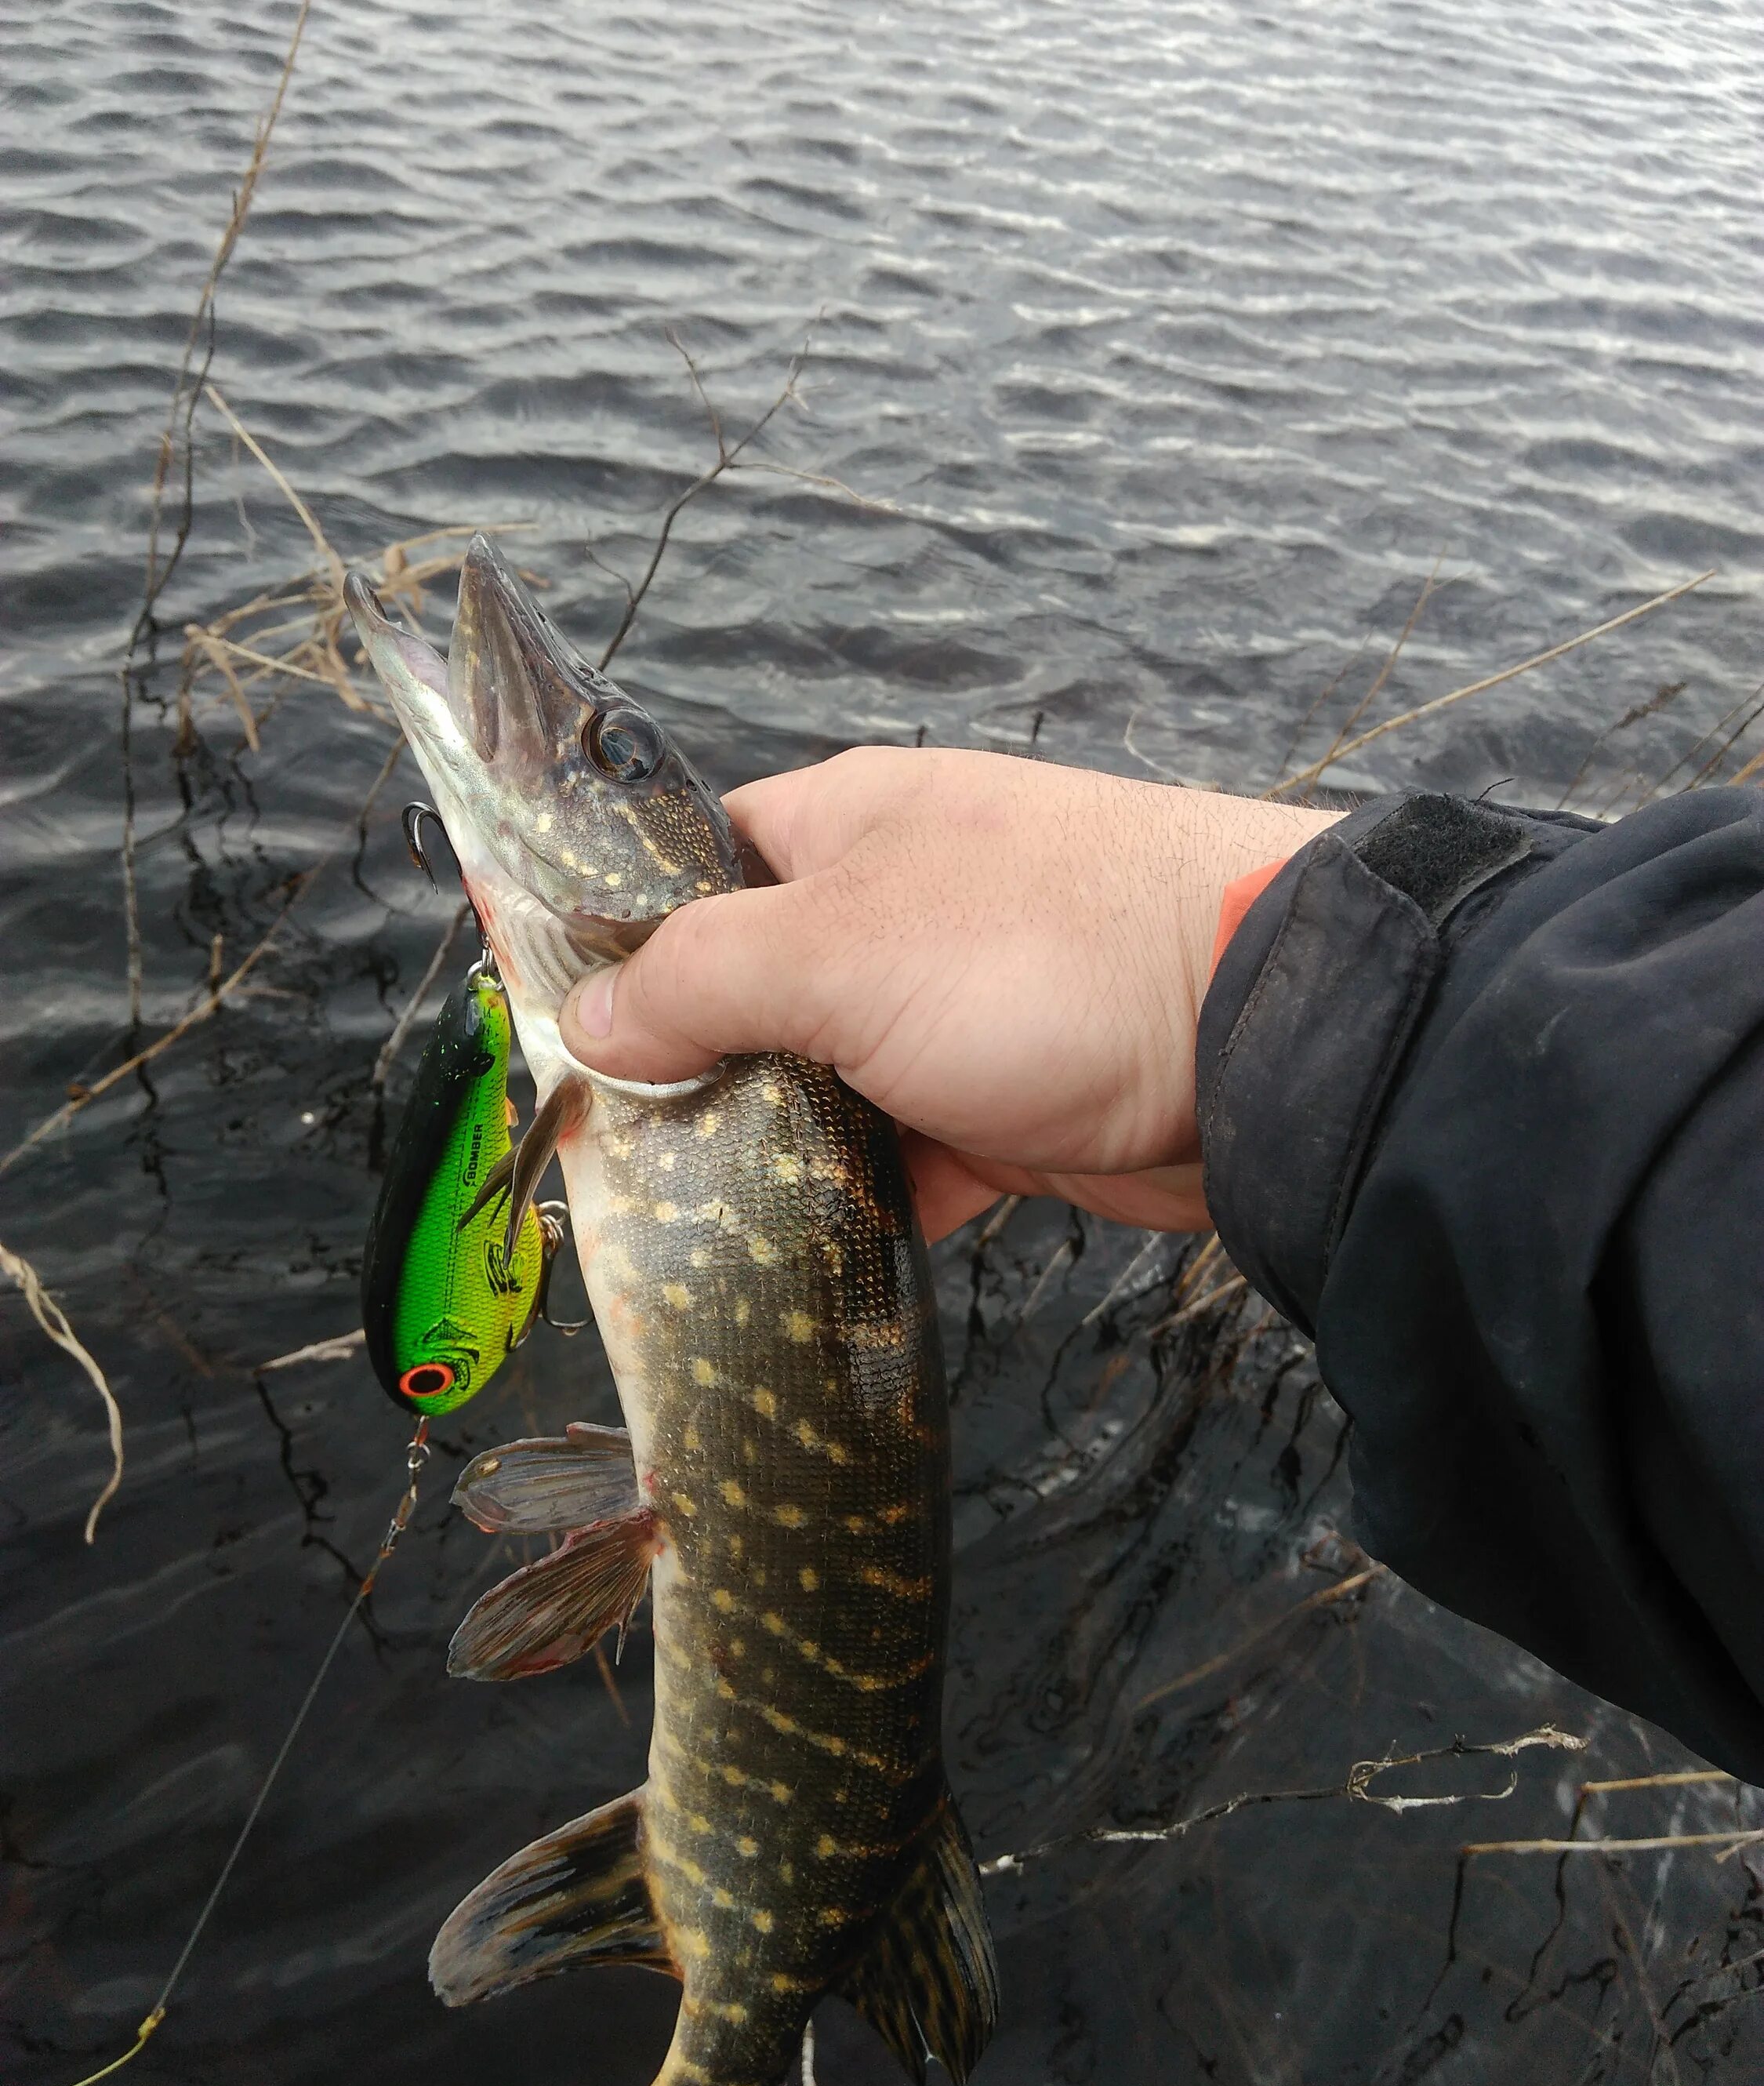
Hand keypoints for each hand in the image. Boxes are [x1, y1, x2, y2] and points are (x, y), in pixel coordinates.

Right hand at [559, 748, 1333, 1241]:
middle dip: (687, 1073)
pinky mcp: (1002, 1111)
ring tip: (682, 1224)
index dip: (619, 940)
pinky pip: (899, 1162)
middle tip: (608, 1158)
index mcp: (842, 827)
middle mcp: (890, 911)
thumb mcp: (835, 948)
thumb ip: (698, 978)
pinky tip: (797, 1258)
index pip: (690, 867)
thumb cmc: (1042, 952)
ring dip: (767, 1152)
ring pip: (818, 1089)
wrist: (1263, 1044)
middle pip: (747, 993)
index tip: (557, 1030)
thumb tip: (587, 1018)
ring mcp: (949, 1014)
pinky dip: (857, 1205)